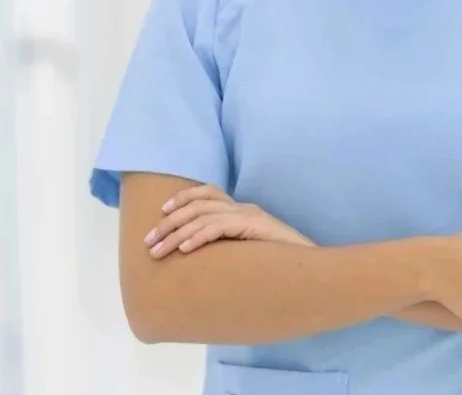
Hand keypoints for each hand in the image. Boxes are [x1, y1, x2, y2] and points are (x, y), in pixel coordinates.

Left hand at [143, 184, 314, 258]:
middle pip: (198, 205)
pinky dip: (198, 237)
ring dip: (176, 234)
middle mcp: (244, 208)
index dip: (182, 198)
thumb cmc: (279, 265)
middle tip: (149, 242)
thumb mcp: (248, 252)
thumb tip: (201, 260)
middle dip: (168, 223)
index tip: (160, 214)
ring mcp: (250, 215)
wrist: (312, 268)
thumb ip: (229, 248)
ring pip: (203, 217)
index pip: (207, 192)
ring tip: (159, 251)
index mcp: (242, 210)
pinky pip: (219, 228)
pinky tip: (185, 250)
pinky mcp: (255, 226)